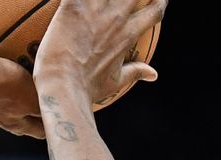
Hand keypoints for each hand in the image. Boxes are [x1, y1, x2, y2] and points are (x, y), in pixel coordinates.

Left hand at [33, 0, 165, 105]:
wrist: (62, 86)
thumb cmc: (86, 89)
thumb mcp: (114, 82)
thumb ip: (135, 73)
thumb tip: (152, 75)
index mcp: (128, 35)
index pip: (154, 12)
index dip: (159, 3)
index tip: (157, 0)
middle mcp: (116, 18)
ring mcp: (95, 9)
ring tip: (100, 0)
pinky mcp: (72, 5)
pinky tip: (73, 0)